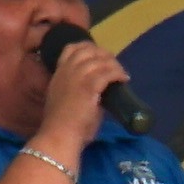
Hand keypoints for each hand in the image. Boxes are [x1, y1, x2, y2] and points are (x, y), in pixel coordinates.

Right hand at [38, 31, 130, 149]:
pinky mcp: (88, 86)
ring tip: (121, 73)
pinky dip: (117, 74)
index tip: (99, 55)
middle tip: (114, 64)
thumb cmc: (63, 126)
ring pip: (99, 60)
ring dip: (113, 64)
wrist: (59, 136)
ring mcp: (76, 77)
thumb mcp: (67, 101)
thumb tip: (99, 93)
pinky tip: (124, 79)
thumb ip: (79, 92)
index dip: (87, 47)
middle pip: (87, 50)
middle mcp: (66, 72)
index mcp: (58, 75)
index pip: (71, 49)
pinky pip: (107, 73)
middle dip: (103, 54)